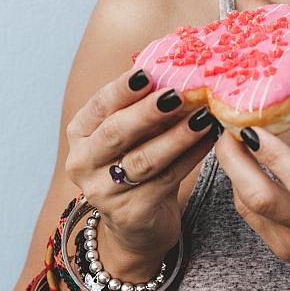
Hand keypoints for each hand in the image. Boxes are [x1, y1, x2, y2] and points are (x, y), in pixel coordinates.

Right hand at [63, 67, 219, 264]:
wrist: (136, 221)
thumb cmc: (135, 160)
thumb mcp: (131, 132)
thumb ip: (143, 104)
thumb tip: (178, 69)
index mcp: (80, 133)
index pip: (99, 105)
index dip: (122, 89)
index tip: (147, 73)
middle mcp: (83, 162)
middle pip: (116, 132)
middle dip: (148, 111)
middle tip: (177, 95)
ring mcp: (103, 192)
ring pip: (144, 159)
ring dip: (177, 136)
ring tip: (203, 117)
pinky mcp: (130, 213)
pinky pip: (166, 180)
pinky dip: (191, 158)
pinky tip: (209, 141)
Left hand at [213, 91, 289, 290]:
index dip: (276, 155)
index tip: (253, 125)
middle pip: (263, 198)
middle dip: (234, 158)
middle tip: (226, 126)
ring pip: (250, 207)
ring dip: (233, 169)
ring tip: (229, 138)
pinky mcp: (284, 253)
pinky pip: (252, 217)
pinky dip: (241, 187)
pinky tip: (243, 164)